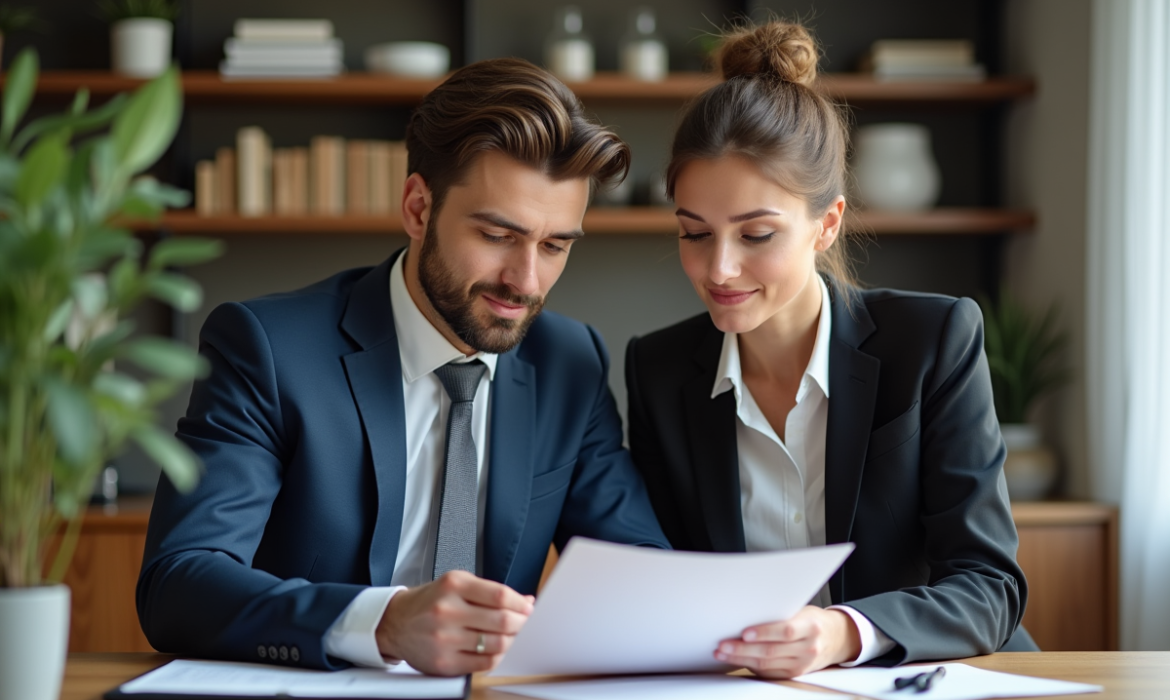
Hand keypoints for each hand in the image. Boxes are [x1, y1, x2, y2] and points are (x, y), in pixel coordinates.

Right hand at [375, 570, 534, 675]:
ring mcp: (445, 639)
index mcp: (453, 585)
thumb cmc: (430, 602)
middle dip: (522, 623)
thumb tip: (526, 601)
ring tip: (513, 636)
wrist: (395, 623)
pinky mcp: (444, 662)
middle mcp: (448, 610)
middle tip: (527, 624)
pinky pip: (484, 663)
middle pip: (502, 620)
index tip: (529, 608)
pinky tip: (497, 649)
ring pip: (496, 644)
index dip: (521, 604)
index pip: (500, 595)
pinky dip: (498, 657)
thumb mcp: (456, 584)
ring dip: (512, 641)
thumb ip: (490, 592)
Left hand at [714, 605, 861, 678]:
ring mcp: (801, 664)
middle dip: (743, 649)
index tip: (744, 632)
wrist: (836, 639)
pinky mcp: (794, 674)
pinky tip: (736, 660)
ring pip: (767, 664)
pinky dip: (750, 666)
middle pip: (771, 651)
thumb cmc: (813, 621)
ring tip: (723, 653)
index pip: (786, 631)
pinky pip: (768, 672)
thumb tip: (748, 611)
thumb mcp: (802, 611)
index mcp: (811, 627)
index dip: (764, 633)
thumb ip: (780, 614)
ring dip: (741, 659)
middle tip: (723, 645)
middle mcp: (808, 648)